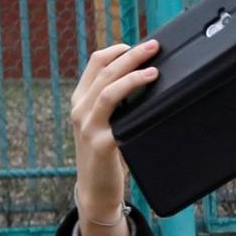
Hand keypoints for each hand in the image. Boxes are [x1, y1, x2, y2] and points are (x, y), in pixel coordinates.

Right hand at [68, 40, 158, 235]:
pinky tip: (148, 98)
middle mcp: (80, 109)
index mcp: (81, 101)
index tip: (137, 45)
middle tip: (155, 46)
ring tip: (154, 68)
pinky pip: (117, 117)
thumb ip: (118, 106)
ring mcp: (88, 126)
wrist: (96, 191)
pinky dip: (132, 101)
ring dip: (133, 74)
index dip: (117, 50)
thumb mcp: (108, 125)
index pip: (95, 63)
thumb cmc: (109, 156)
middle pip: (105, 70)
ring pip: (108, 90)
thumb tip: (148, 82)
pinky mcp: (100, 144)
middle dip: (131, 55)